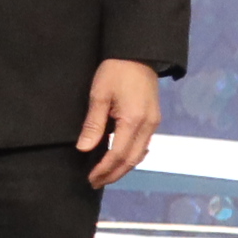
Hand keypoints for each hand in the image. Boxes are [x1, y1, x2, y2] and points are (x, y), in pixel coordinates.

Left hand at [78, 57, 161, 188]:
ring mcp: (153, 123)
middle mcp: (148, 126)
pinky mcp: (154, 119)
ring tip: (105, 175)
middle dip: (113, 174)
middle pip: (131, 160)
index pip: (118, 155)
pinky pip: (143, 145)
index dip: (104, 170)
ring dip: (123, 168)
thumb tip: (84, 149)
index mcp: (133, 121)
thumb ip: (93, 124)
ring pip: (140, 155)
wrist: (138, 54)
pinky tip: (120, 160)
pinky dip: (131, 156)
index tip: (90, 178)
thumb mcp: (99, 95)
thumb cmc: (115, 71)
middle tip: (96, 183)